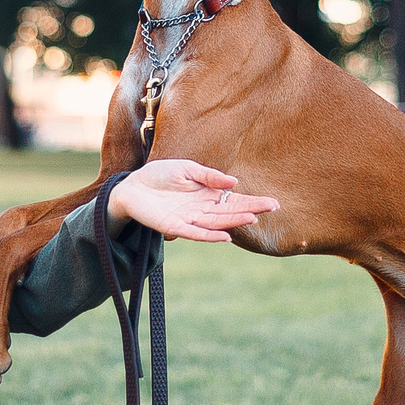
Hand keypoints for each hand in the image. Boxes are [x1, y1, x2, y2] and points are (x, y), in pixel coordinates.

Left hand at [107, 159, 278, 243]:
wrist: (131, 186)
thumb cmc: (159, 175)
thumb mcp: (185, 168)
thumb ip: (208, 176)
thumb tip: (234, 183)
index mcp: (207, 194)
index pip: (234, 199)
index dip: (253, 201)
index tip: (272, 203)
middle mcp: (202, 208)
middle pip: (230, 211)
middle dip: (250, 209)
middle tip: (270, 208)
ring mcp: (190, 219)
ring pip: (216, 222)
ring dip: (234, 221)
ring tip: (252, 218)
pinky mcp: (175, 227)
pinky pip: (196, 233)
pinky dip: (210, 235)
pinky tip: (226, 236)